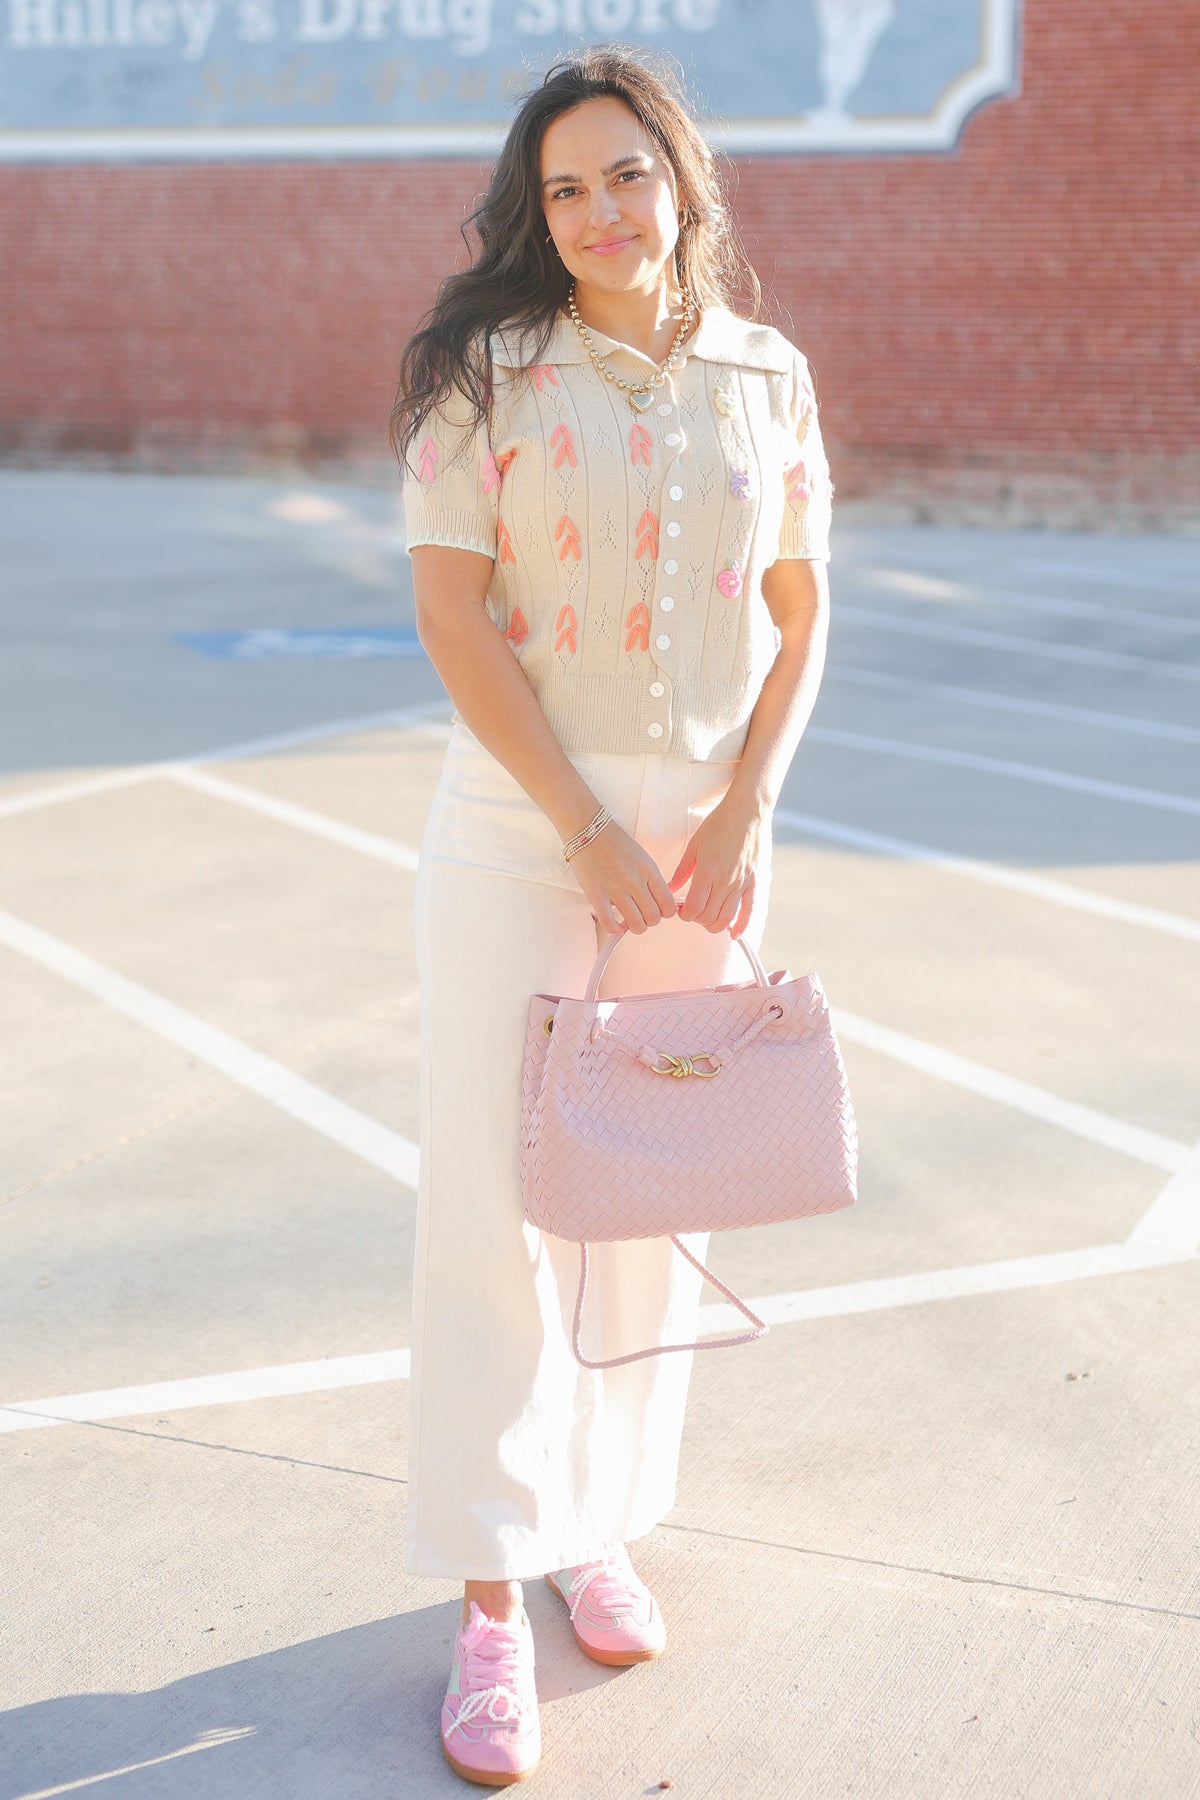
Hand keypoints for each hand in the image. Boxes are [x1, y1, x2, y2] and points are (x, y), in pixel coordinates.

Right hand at [568, 818, 677, 935]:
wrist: (589, 830)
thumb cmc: (616, 843)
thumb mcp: (643, 857)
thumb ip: (652, 879)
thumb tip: (660, 901)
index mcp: (649, 870)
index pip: (668, 904)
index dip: (665, 913)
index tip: (658, 910)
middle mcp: (635, 881)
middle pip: (653, 917)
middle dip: (650, 921)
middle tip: (643, 915)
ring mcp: (615, 889)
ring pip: (635, 924)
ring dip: (635, 927)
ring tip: (631, 922)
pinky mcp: (596, 894)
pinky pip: (609, 923)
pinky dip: (615, 929)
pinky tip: (616, 926)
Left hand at [668, 793, 768, 936]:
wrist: (747, 812)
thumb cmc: (718, 825)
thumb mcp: (694, 845)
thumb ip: (682, 870)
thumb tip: (669, 888)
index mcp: (707, 872)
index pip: (693, 908)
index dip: (684, 915)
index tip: (681, 910)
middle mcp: (725, 881)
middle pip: (708, 916)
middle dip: (697, 919)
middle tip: (693, 912)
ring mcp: (742, 883)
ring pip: (726, 917)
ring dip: (714, 925)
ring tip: (707, 921)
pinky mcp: (755, 882)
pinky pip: (750, 910)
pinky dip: (742, 926)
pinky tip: (734, 935)